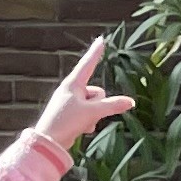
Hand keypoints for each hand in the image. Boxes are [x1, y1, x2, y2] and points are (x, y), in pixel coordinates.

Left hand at [33, 38, 135, 156]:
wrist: (49, 141)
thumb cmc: (66, 122)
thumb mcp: (92, 112)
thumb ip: (112, 106)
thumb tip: (131, 102)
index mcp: (72, 84)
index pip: (88, 64)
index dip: (96, 52)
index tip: (101, 39)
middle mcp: (71, 90)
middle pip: (97, 92)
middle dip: (98, 104)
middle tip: (86, 114)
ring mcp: (71, 102)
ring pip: (94, 105)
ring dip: (93, 115)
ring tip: (81, 123)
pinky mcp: (71, 114)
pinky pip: (89, 114)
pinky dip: (88, 121)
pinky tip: (81, 129)